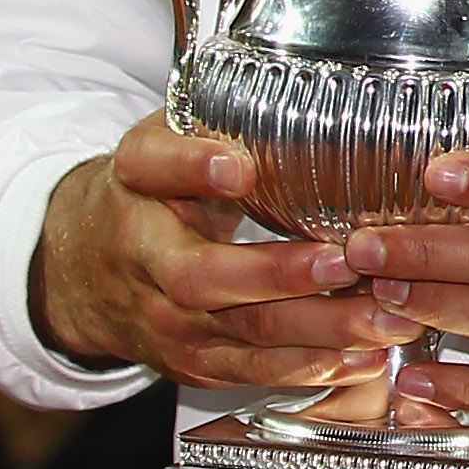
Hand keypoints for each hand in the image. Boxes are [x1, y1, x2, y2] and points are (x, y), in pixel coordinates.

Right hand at [31, 115, 414, 388]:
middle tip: (346, 260)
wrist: (84, 272)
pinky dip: (312, 367)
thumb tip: (303, 99)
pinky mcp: (192, 360)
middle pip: (201, 275)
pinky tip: (364, 356)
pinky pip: (253, 370)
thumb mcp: (164, 144)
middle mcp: (144, 256)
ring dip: (319, 328)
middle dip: (278, 274)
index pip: (153, 166)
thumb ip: (214, 126)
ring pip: (241, 330)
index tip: (237, 167)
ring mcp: (166, 318)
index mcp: (136, 182)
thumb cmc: (149, 196)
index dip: (192, 166)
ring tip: (384, 314)